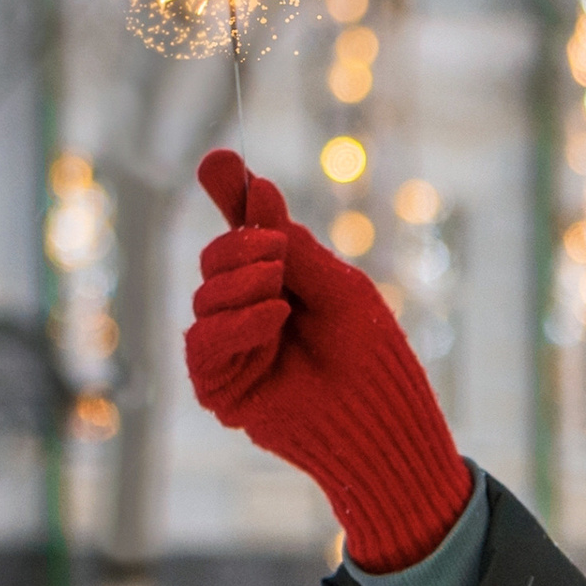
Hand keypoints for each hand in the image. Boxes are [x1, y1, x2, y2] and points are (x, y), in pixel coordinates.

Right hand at [186, 150, 471, 573]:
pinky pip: (201, 343)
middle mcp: (249, 313)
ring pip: (203, 297)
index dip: (231, 197)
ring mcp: (233, 351)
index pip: (244, 235)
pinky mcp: (222, 388)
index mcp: (280, 285)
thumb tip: (257, 186)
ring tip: (283, 298)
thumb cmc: (375, 359)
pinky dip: (235, 324)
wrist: (384, 423)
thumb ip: (294, 244)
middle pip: (215, 260)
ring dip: (243, 286)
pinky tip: (272, 318)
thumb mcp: (340, 288)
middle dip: (242, 247)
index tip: (218, 162)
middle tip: (278, 255)